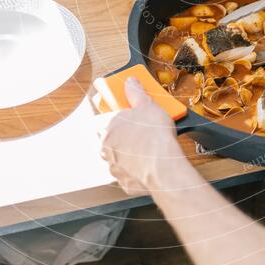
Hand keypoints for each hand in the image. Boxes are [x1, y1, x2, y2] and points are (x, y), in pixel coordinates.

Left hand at [100, 77, 185, 195]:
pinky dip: (138, 169)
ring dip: (131, 153)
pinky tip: (151, 163)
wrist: (163, 168)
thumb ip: (136, 92)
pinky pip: (130, 173)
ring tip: (150, 147)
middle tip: (142, 130)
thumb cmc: (154, 137)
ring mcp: (114, 167)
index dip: (115, 117)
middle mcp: (106, 148)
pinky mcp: (125, 182)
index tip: (127, 116)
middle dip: (124, 135)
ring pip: (120, 157)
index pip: (101, 119)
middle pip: (111, 139)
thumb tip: (130, 82)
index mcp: (107, 128)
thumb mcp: (148, 105)